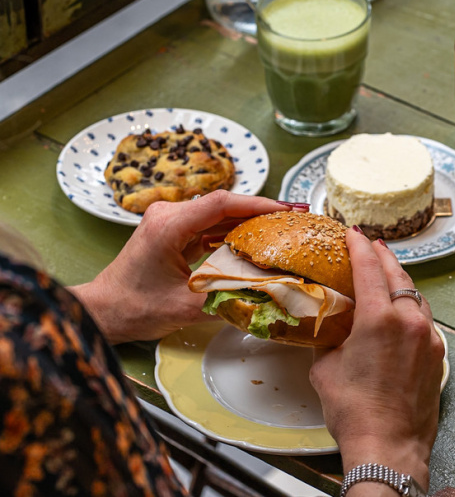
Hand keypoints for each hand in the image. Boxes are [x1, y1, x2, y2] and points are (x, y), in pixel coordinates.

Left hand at [70, 190, 306, 343]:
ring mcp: (168, 221)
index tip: (284, 210)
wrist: (102, 312)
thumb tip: (268, 292)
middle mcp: (168, 215)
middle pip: (222, 204)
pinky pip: (207, 225)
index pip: (222, 203)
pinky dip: (231, 231)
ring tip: (278, 228)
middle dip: (258, 211)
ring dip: (246, 221)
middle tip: (290, 220)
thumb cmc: (135, 308)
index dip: (257, 204)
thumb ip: (230, 295)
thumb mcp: (189, 306)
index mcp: (169, 225)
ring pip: (217, 214)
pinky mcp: (171, 232)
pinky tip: (253, 240)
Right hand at [310, 230, 444, 494]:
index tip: (354, 233)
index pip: (370, 268)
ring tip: (388, 274)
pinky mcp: (437, 355)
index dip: (360, 246)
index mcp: (379, 318)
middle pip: (399, 276)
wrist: (389, 445)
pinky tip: (402, 312)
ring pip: (416, 297)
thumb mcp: (326, 367)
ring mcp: (428, 338)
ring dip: (401, 282)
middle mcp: (409, 321)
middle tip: (373, 245)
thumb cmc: (353, 410)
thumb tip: (331, 329)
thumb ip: (331, 339)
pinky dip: (412, 309)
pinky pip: (425, 320)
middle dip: (384, 258)